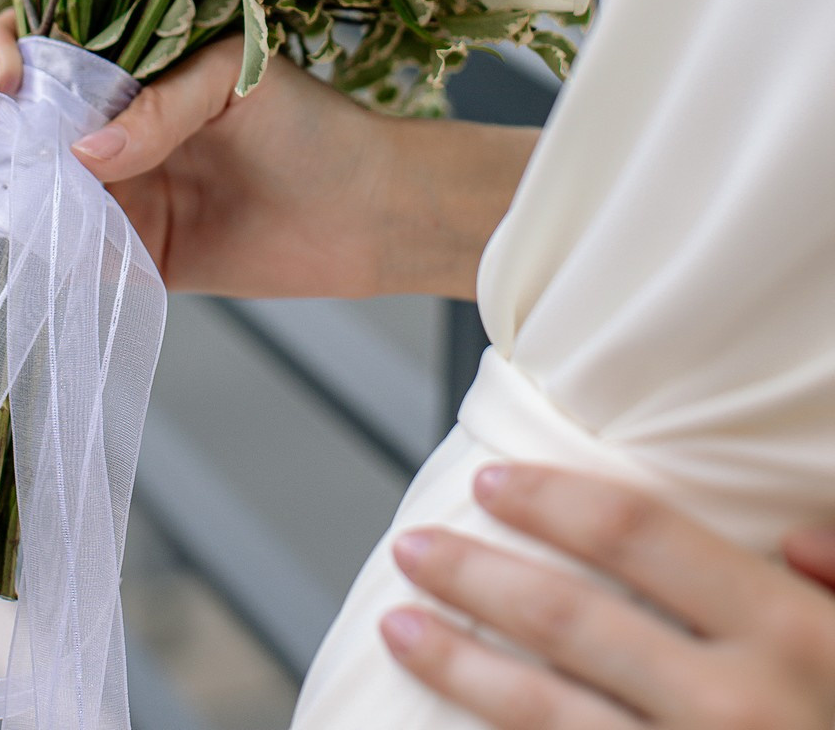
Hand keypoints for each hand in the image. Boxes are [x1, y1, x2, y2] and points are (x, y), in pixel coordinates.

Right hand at [0, 11, 392, 295]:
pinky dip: (20, 244)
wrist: (370, 210)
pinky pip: (64, 250)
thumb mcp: (233, 79)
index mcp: (131, 60)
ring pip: (25, 186)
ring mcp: (116, 189)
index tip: (4, 74)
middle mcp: (111, 122)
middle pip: (17, 120)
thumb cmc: (308, 121)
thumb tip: (85, 158)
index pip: (45, 45)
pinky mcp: (132, 254)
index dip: (7, 53)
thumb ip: (158, 109)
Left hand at [380, 464, 834, 727]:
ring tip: (398, 626)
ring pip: (542, 712)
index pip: (636, 533)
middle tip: (413, 547)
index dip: (550, 498)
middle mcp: (731, 707)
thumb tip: (789, 536)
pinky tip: (453, 726)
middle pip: (567, 616)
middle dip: (474, 574)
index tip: (489, 482)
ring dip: (458, 665)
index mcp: (788, 632)